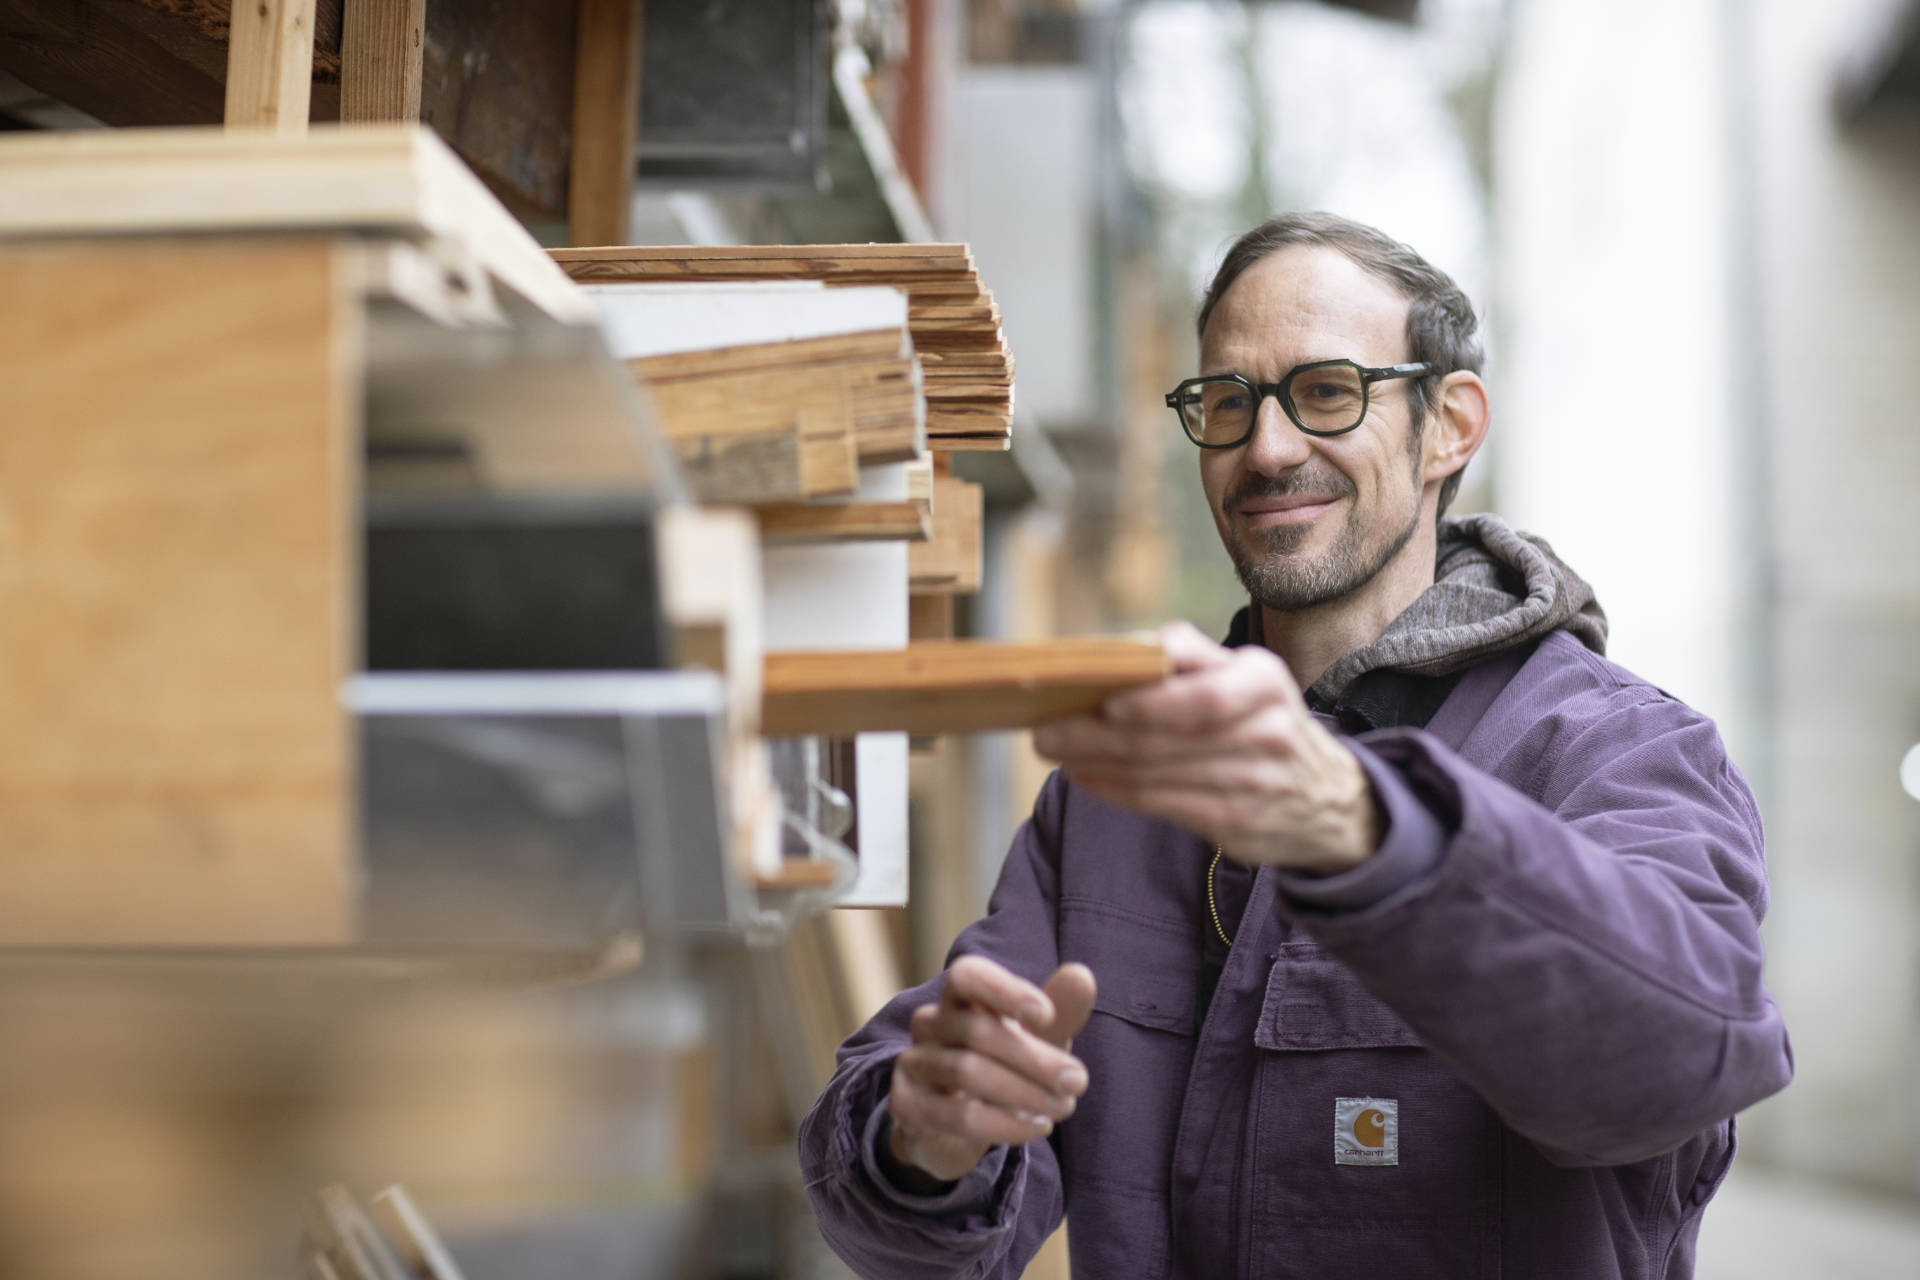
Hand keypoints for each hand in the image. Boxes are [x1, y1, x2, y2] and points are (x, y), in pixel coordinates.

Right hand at [887, 954, 1096, 1181]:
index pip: (968, 976)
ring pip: (967, 1072)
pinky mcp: (907, 1106)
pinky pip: (957, 1115)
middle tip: (1078, 1081)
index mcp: (960, 998)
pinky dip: (1005, 1123)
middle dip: (1034, 1058)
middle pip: (976, 1031)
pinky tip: (1038, 1127)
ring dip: (1025, 1093)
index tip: (1046, 1014)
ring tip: (1063, 1107)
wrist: (954, 1126)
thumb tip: (1081, 975)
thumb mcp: (1036, 1040)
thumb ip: (1059, 1011)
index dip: (1004, 990)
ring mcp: (914, 1063)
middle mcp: (930, 1024)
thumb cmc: (1003, 1065)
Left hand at [1031, 620, 1381, 873]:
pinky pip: (1162, 805)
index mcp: (1264, 682)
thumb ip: (1190, 658)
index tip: (1104, 701)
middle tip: (1045, 730)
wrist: (1326, 796)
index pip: (1206, 694)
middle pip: (1166, 739)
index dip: (1154, 702)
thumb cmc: (1261, 719)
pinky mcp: (1237, 824)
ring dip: (1096, 763)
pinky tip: (1085, 776)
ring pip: (1156, 775)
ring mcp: (1253, 784)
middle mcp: (1265, 732)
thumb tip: (1121, 651)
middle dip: (1097, 735)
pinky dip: (1115, 790)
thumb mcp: (1245, 675)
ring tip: (1056, 751)